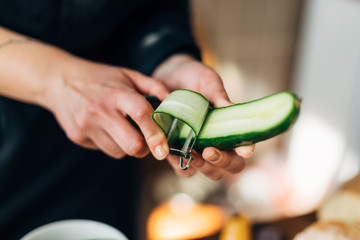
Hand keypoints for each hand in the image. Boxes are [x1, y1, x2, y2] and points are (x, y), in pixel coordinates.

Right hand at [45, 56, 170, 159]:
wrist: (59, 80)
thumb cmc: (100, 78)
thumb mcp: (128, 75)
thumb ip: (154, 86)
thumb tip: (173, 102)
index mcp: (117, 93)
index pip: (141, 114)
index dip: (156, 133)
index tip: (164, 149)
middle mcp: (100, 111)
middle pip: (131, 145)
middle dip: (144, 148)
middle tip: (146, 140)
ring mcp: (86, 126)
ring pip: (118, 152)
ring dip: (126, 146)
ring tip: (122, 129)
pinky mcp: (77, 137)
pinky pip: (103, 149)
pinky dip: (110, 143)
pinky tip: (105, 128)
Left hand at [153, 54, 254, 178]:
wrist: (168, 75)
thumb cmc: (193, 77)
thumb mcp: (209, 83)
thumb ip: (220, 97)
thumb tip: (233, 109)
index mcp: (231, 126)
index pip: (245, 145)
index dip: (245, 150)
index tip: (242, 150)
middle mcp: (218, 141)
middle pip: (230, 166)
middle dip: (222, 162)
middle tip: (208, 151)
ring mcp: (199, 148)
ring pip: (209, 171)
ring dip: (201, 166)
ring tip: (190, 152)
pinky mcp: (179, 150)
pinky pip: (183, 169)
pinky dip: (180, 164)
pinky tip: (173, 151)